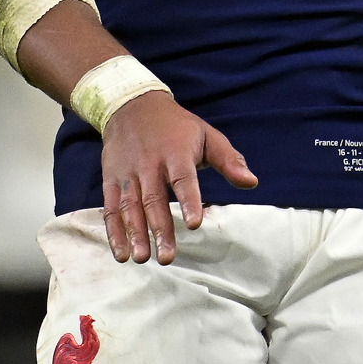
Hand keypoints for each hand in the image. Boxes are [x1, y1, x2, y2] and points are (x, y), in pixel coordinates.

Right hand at [98, 91, 256, 264]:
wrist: (132, 105)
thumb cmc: (176, 126)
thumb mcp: (206, 135)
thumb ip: (228, 160)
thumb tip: (251, 182)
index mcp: (176, 152)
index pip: (183, 179)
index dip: (189, 201)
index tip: (194, 224)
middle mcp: (149, 164)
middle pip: (154, 199)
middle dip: (160, 229)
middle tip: (167, 258)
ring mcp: (128, 173)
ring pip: (130, 206)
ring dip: (135, 234)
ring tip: (141, 258)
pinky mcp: (111, 179)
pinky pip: (111, 208)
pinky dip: (114, 231)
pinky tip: (121, 253)